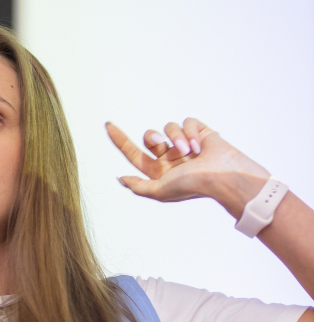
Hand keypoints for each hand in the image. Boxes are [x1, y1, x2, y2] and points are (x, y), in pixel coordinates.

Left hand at [106, 118, 269, 210]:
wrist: (223, 177)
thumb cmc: (192, 187)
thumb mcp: (159, 191)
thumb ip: (138, 186)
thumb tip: (121, 178)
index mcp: (159, 172)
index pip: (134, 155)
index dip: (121, 141)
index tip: (108, 125)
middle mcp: (170, 158)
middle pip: (149, 138)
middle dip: (151, 138)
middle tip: (160, 145)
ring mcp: (185, 144)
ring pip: (168, 128)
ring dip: (176, 138)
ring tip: (190, 152)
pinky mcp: (200, 132)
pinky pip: (186, 122)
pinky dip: (191, 132)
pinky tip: (200, 146)